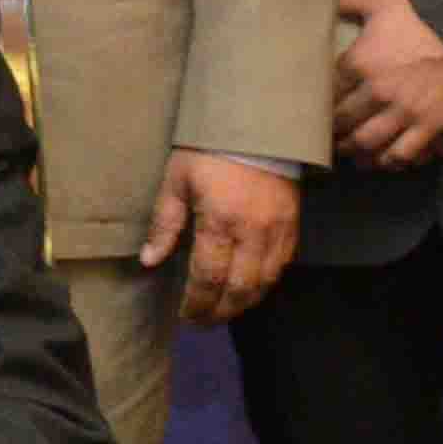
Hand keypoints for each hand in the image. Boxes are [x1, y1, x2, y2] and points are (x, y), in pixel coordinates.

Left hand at [140, 148, 299, 327]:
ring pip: (265, 284)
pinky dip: (265, 285)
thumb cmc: (209, 149)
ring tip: (223, 310)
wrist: (258, 123)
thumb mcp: (176, 180)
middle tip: (203, 320)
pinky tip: (249, 288)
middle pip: (240, 289)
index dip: (197, 303)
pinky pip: (282, 267)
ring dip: (243, 303)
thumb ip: (165, 224)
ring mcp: (277, 231)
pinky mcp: (293, 226)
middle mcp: (253, 233)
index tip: (185, 314)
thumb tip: (149, 260)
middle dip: (219, 311)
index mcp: (220, 222)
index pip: (209, 278)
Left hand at [329, 0, 442, 170]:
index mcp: (359, 62)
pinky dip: (389, 162)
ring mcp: (402, 111)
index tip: (314, 110)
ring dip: (354, 151)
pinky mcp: (428, 125)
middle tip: (328, 136)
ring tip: (349, 152)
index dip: (320, 104)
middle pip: (343, 121)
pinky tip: (382, 161)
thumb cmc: (422, 11)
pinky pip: (402, 153)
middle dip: (333, 131)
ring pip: (367, 142)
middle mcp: (376, 92)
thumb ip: (347, 0)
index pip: (327, 92)